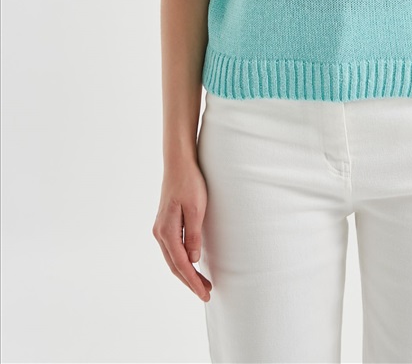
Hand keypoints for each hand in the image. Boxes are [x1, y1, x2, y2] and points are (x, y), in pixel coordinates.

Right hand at [152, 160, 212, 301]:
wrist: (178, 163)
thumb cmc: (189, 182)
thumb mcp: (196, 207)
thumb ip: (193, 234)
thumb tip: (192, 259)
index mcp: (166, 230)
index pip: (181, 264)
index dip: (193, 281)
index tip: (205, 293)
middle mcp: (160, 232)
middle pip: (175, 265)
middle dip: (190, 281)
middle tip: (206, 293)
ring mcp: (161, 228)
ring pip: (172, 258)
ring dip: (186, 272)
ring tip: (202, 283)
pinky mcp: (166, 223)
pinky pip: (172, 249)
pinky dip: (181, 261)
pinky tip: (191, 263)